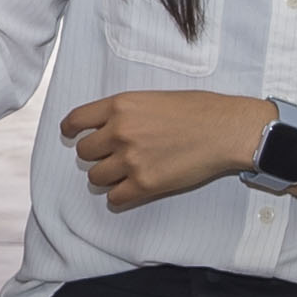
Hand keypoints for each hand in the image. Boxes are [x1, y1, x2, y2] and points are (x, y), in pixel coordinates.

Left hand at [59, 91, 269, 211]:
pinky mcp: (144, 184)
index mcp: (120, 106)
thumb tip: (109, 128)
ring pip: (95, 177)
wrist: (225, 129)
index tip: (71, 135)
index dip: (71, 130)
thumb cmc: (198, 110)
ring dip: (107, 176)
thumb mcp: (154, 98)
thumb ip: (126, 112)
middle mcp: (120, 132)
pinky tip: (131, 189)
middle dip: (96, 155)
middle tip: (113, 156)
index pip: (76, 120)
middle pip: (84, 153)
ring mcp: (130, 160)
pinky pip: (114, 198)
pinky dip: (119, 196)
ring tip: (126, 172)